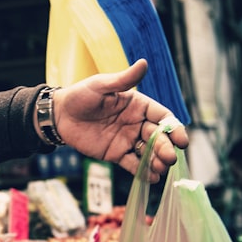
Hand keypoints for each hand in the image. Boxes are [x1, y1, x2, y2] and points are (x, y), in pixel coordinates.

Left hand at [53, 59, 189, 182]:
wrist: (59, 115)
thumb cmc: (80, 96)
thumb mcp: (101, 85)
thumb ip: (123, 80)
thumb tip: (143, 63)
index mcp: (138, 105)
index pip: (162, 117)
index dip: (174, 128)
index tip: (182, 140)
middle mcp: (136, 123)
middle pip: (158, 137)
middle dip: (166, 148)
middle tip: (170, 158)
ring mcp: (127, 139)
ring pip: (148, 152)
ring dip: (157, 161)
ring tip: (161, 168)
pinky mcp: (116, 153)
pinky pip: (132, 164)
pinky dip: (142, 171)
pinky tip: (151, 178)